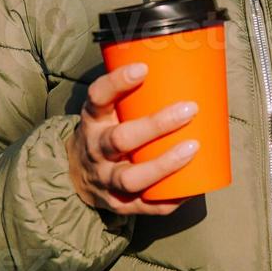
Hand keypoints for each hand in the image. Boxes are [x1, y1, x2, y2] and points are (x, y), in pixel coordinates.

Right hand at [67, 62, 200, 215]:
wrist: (78, 174)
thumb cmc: (107, 130)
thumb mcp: (108, 108)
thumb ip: (137, 92)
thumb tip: (189, 65)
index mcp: (93, 120)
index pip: (98, 97)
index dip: (118, 82)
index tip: (144, 68)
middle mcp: (96, 150)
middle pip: (121, 139)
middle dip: (156, 125)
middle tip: (189, 109)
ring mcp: (106, 180)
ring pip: (132, 177)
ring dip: (164, 164)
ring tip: (192, 148)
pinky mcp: (119, 204)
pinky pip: (146, 205)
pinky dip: (170, 199)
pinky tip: (193, 187)